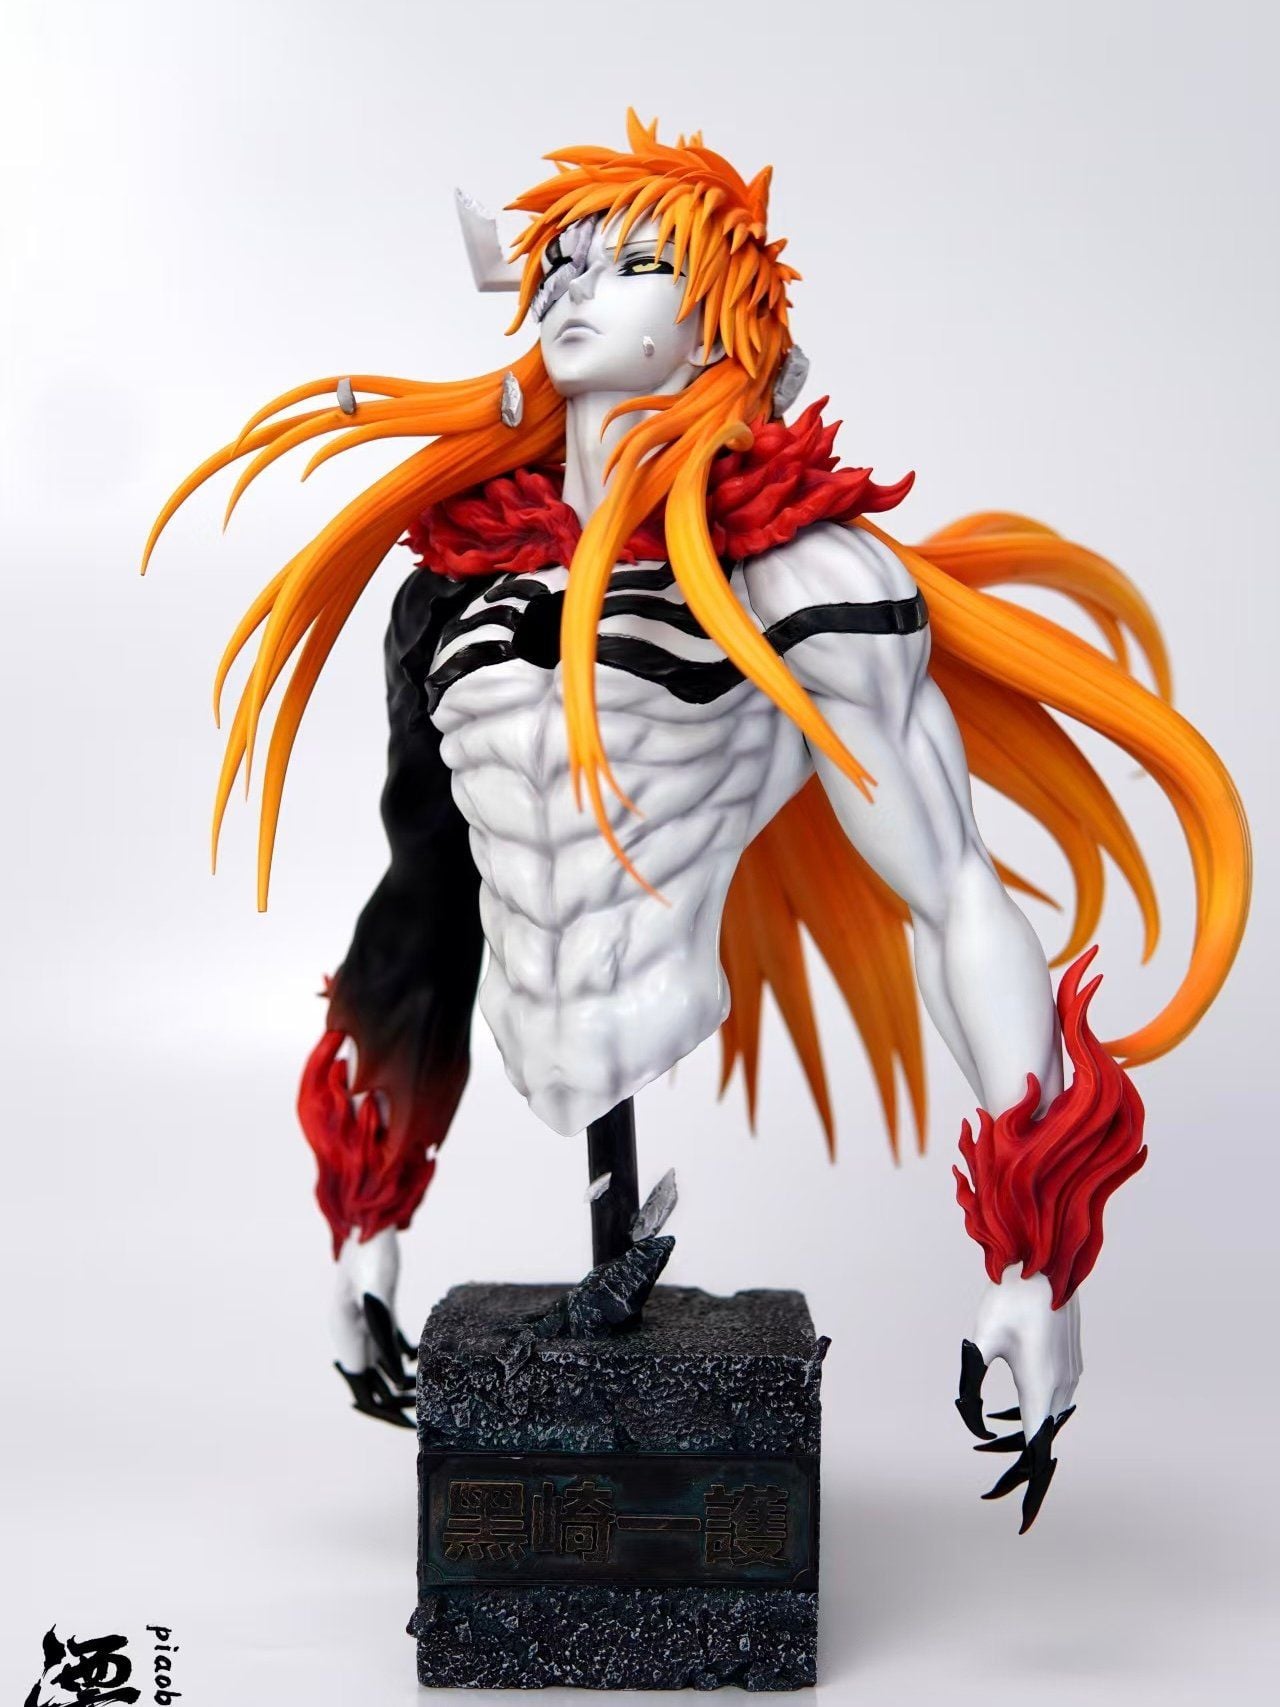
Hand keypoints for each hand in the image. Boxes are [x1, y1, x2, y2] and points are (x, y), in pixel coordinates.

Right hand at [330, 1226, 417, 1428]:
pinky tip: (419, 1360)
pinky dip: (401, 1356)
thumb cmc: (372, 1248)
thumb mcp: (378, 1287)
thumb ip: (382, 1326)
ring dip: (402, 1382)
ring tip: (429, 1390)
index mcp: (346, 1332)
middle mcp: (350, 1333)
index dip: (383, 1410)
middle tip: (424, 1414)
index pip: (362, 1388)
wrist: (369, 1216)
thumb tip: (395, 1370)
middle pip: (371, 1384)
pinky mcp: (376, 1308)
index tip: (408, 1423)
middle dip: (395, 1404)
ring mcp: (362, 1322)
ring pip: (380, 1366)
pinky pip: (387, 1344)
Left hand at [955, 1267, 1081, 1531]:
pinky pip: (1052, 1403)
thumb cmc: (1010, 1300)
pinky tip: (1007, 1415)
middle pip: (1041, 1440)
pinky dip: (1032, 1415)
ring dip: (1023, 1436)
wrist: (1046, 1265)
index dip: (1027, 1487)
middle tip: (993, 1481)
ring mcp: (1070, 1375)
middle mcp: (1062, 1387)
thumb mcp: (979, 1341)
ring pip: (1047, 1420)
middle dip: (1017, 1462)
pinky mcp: (1070, 1364)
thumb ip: (971, 1382)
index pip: (1036, 1451)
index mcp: (1041, 1387)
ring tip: (993, 1441)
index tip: (1021, 1518)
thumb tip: (974, 1420)